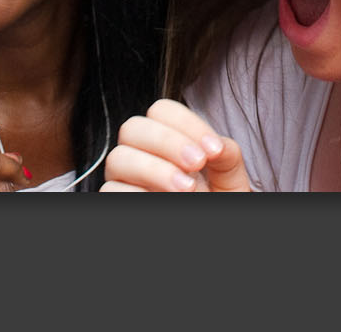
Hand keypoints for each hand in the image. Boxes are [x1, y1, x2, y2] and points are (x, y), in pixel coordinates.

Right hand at [100, 98, 250, 191]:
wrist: (210, 229)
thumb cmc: (214, 200)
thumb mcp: (229, 179)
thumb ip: (226, 156)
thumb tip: (217, 146)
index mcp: (165, 139)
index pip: (161, 111)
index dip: (187, 123)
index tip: (214, 149)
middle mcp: (139, 154)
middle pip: (132, 127)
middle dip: (168, 142)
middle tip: (198, 163)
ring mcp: (124, 178)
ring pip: (118, 158)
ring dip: (154, 170)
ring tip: (186, 189)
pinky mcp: (117, 200)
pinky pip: (111, 190)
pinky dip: (139, 194)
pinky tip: (165, 201)